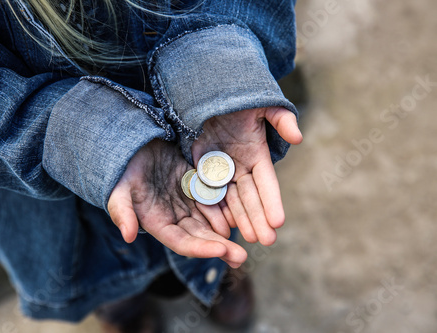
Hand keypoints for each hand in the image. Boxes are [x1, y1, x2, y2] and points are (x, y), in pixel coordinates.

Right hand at [108, 139, 247, 267]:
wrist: (132, 144)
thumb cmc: (122, 168)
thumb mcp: (119, 188)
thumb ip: (123, 212)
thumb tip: (128, 236)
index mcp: (157, 223)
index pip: (181, 242)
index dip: (200, 248)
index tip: (221, 250)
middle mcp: (174, 217)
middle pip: (200, 236)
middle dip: (220, 246)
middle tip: (241, 256)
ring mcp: (186, 202)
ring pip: (210, 221)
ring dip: (227, 231)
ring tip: (249, 239)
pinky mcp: (196, 185)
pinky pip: (214, 199)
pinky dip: (226, 207)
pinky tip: (242, 213)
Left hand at [191, 107, 301, 245]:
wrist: (205, 91)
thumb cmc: (237, 96)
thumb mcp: (261, 104)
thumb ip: (281, 119)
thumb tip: (298, 138)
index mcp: (256, 153)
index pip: (266, 181)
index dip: (272, 201)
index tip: (279, 221)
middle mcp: (240, 166)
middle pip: (250, 196)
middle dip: (258, 217)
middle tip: (265, 241)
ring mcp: (221, 169)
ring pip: (231, 200)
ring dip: (240, 219)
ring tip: (247, 239)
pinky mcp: (201, 169)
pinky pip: (208, 193)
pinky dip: (215, 210)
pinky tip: (221, 227)